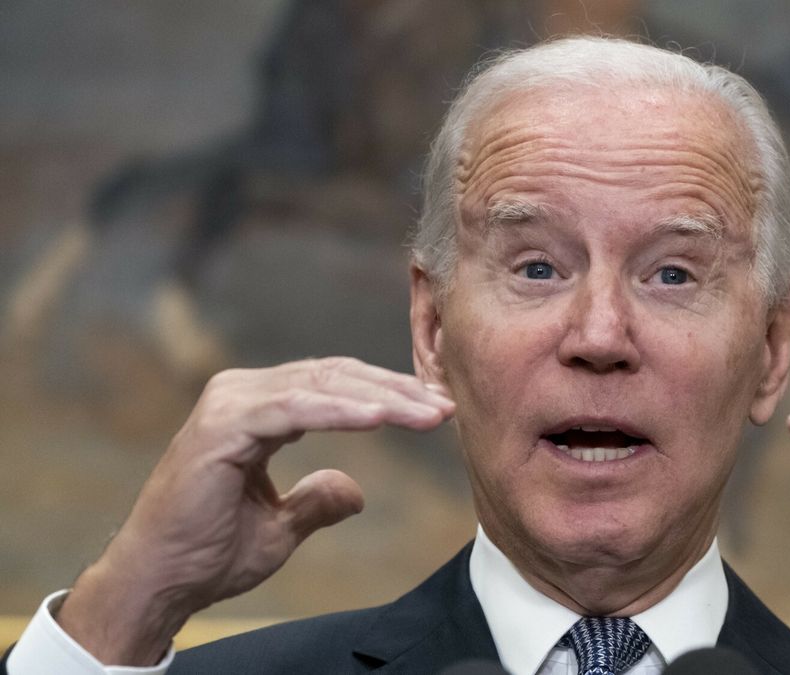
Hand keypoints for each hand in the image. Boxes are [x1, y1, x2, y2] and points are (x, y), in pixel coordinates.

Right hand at [57, 357, 454, 665]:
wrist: (159, 582)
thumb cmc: (210, 554)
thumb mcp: (281, 526)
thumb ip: (317, 500)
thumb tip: (354, 490)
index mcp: (256, 409)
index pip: (334, 386)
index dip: (387, 394)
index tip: (435, 410)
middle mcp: (241, 394)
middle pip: (334, 378)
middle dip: (395, 392)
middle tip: (444, 407)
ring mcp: (229, 404)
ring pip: (321, 386)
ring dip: (380, 399)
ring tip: (427, 413)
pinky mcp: (222, 425)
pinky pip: (294, 409)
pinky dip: (340, 411)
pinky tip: (380, 417)